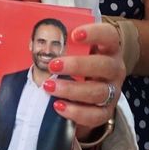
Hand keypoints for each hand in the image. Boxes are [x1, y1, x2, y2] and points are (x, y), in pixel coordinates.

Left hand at [45, 21, 126, 141]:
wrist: (88, 95)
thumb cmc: (77, 67)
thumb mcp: (74, 53)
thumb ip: (61, 46)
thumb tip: (33, 42)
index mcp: (109, 49)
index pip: (109, 36)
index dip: (95, 33)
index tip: (74, 35)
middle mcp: (115, 69)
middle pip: (104, 66)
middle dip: (78, 65)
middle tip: (53, 66)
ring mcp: (112, 91)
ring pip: (98, 92)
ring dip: (72, 90)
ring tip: (48, 87)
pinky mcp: (106, 112)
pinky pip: (95, 115)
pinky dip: (76, 112)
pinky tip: (58, 106)